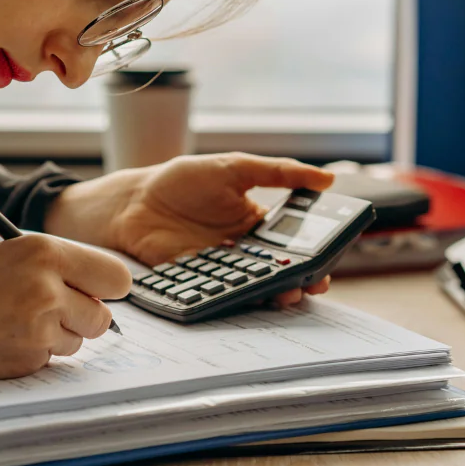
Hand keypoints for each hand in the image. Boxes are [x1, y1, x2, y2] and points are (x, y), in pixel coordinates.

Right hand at [0, 234, 131, 383]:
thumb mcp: (1, 255)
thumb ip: (47, 265)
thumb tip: (87, 283)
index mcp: (43, 251)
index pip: (115, 276)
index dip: (107, 288)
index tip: (96, 291)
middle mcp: (48, 288)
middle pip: (103, 316)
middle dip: (83, 317)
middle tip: (52, 312)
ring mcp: (38, 329)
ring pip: (78, 342)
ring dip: (57, 338)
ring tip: (12, 323)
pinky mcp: (25, 361)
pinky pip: (49, 361)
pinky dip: (33, 355)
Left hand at [46, 153, 334, 307]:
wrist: (135, 201)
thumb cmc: (184, 180)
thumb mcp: (235, 167)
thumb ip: (278, 172)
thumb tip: (327, 178)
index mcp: (257, 224)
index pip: (294, 244)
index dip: (314, 254)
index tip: (329, 260)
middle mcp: (243, 251)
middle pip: (279, 270)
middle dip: (300, 279)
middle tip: (313, 283)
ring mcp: (222, 269)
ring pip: (256, 287)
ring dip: (275, 292)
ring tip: (288, 292)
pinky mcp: (199, 282)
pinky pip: (223, 294)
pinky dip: (239, 298)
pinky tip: (249, 295)